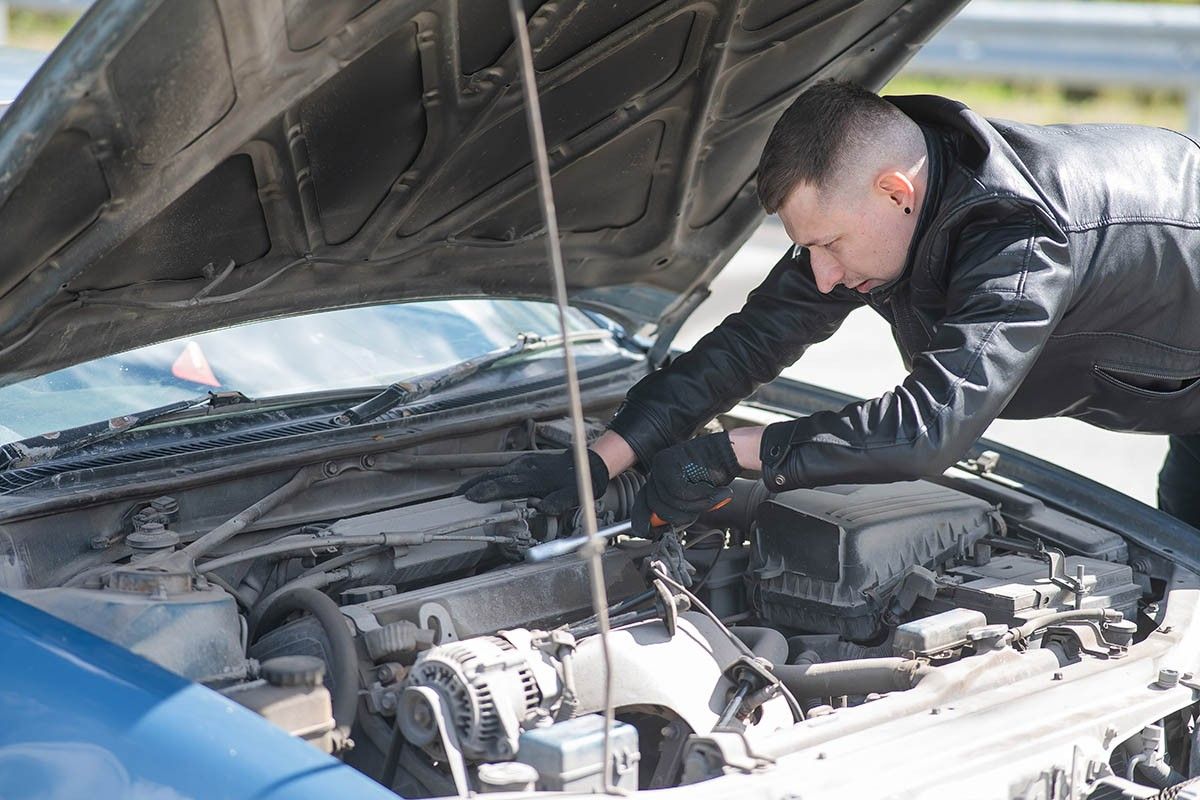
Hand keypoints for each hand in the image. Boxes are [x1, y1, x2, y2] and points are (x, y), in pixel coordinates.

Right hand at [458, 449, 608, 513]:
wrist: (588, 462)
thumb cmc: (580, 482)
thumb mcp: (575, 495)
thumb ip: (559, 502)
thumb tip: (543, 509)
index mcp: (535, 478)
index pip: (506, 485)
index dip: (488, 491)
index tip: (471, 498)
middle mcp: (525, 468)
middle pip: (494, 477)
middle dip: (474, 487)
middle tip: (456, 497)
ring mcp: (523, 463)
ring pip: (495, 473)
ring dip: (477, 482)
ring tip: (460, 493)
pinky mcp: (524, 462)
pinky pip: (501, 471)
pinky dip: (487, 478)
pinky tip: (479, 485)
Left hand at [632, 432, 740, 534]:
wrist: (730, 453)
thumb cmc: (714, 474)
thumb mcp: (693, 497)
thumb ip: (678, 507)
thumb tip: (662, 524)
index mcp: (658, 478)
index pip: (646, 504)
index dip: (650, 520)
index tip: (651, 531)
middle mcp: (656, 470)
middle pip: (656, 506)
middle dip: (681, 516)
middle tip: (701, 511)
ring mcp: (661, 465)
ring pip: (671, 501)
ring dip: (697, 505)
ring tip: (715, 498)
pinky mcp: (670, 462)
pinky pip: (681, 492)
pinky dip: (701, 497)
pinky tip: (715, 492)